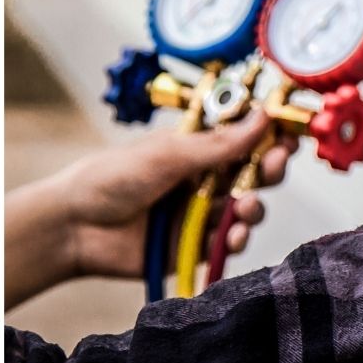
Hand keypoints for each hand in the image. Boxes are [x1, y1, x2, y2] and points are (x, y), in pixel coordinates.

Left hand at [64, 110, 297, 279]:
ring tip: (246, 207)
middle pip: (255, 172)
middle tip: (276, 163)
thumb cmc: (111, 177)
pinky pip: (227, 242)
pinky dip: (236, 239)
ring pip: (247, 207)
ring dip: (254, 206)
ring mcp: (202, 212)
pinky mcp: (195, 245)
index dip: (270, 135)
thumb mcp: (168, 153)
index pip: (246, 138)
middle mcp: (206, 178)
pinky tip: (233, 236)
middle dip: (271, 168)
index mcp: (199, 147)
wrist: (74, 227)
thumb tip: (263, 117)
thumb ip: (219, 144)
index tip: (289, 133)